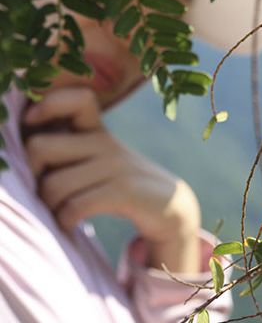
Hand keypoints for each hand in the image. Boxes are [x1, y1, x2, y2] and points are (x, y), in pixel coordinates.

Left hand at [23, 87, 202, 273]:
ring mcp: (117, 166)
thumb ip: (67, 148)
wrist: (173, 209)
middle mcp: (105, 143)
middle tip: (42, 190)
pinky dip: (65, 220)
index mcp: (96, 130)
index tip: (33, 125)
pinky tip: (69, 224)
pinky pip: (76, 206)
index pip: (76, 98)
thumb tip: (27, 150)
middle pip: (40, 148)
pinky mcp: (126, 191)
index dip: (46, 106)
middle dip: (31, 175)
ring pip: (54, 185)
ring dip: (49, 206)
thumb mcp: (98, 159)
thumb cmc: (121, 185)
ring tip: (57, 213)